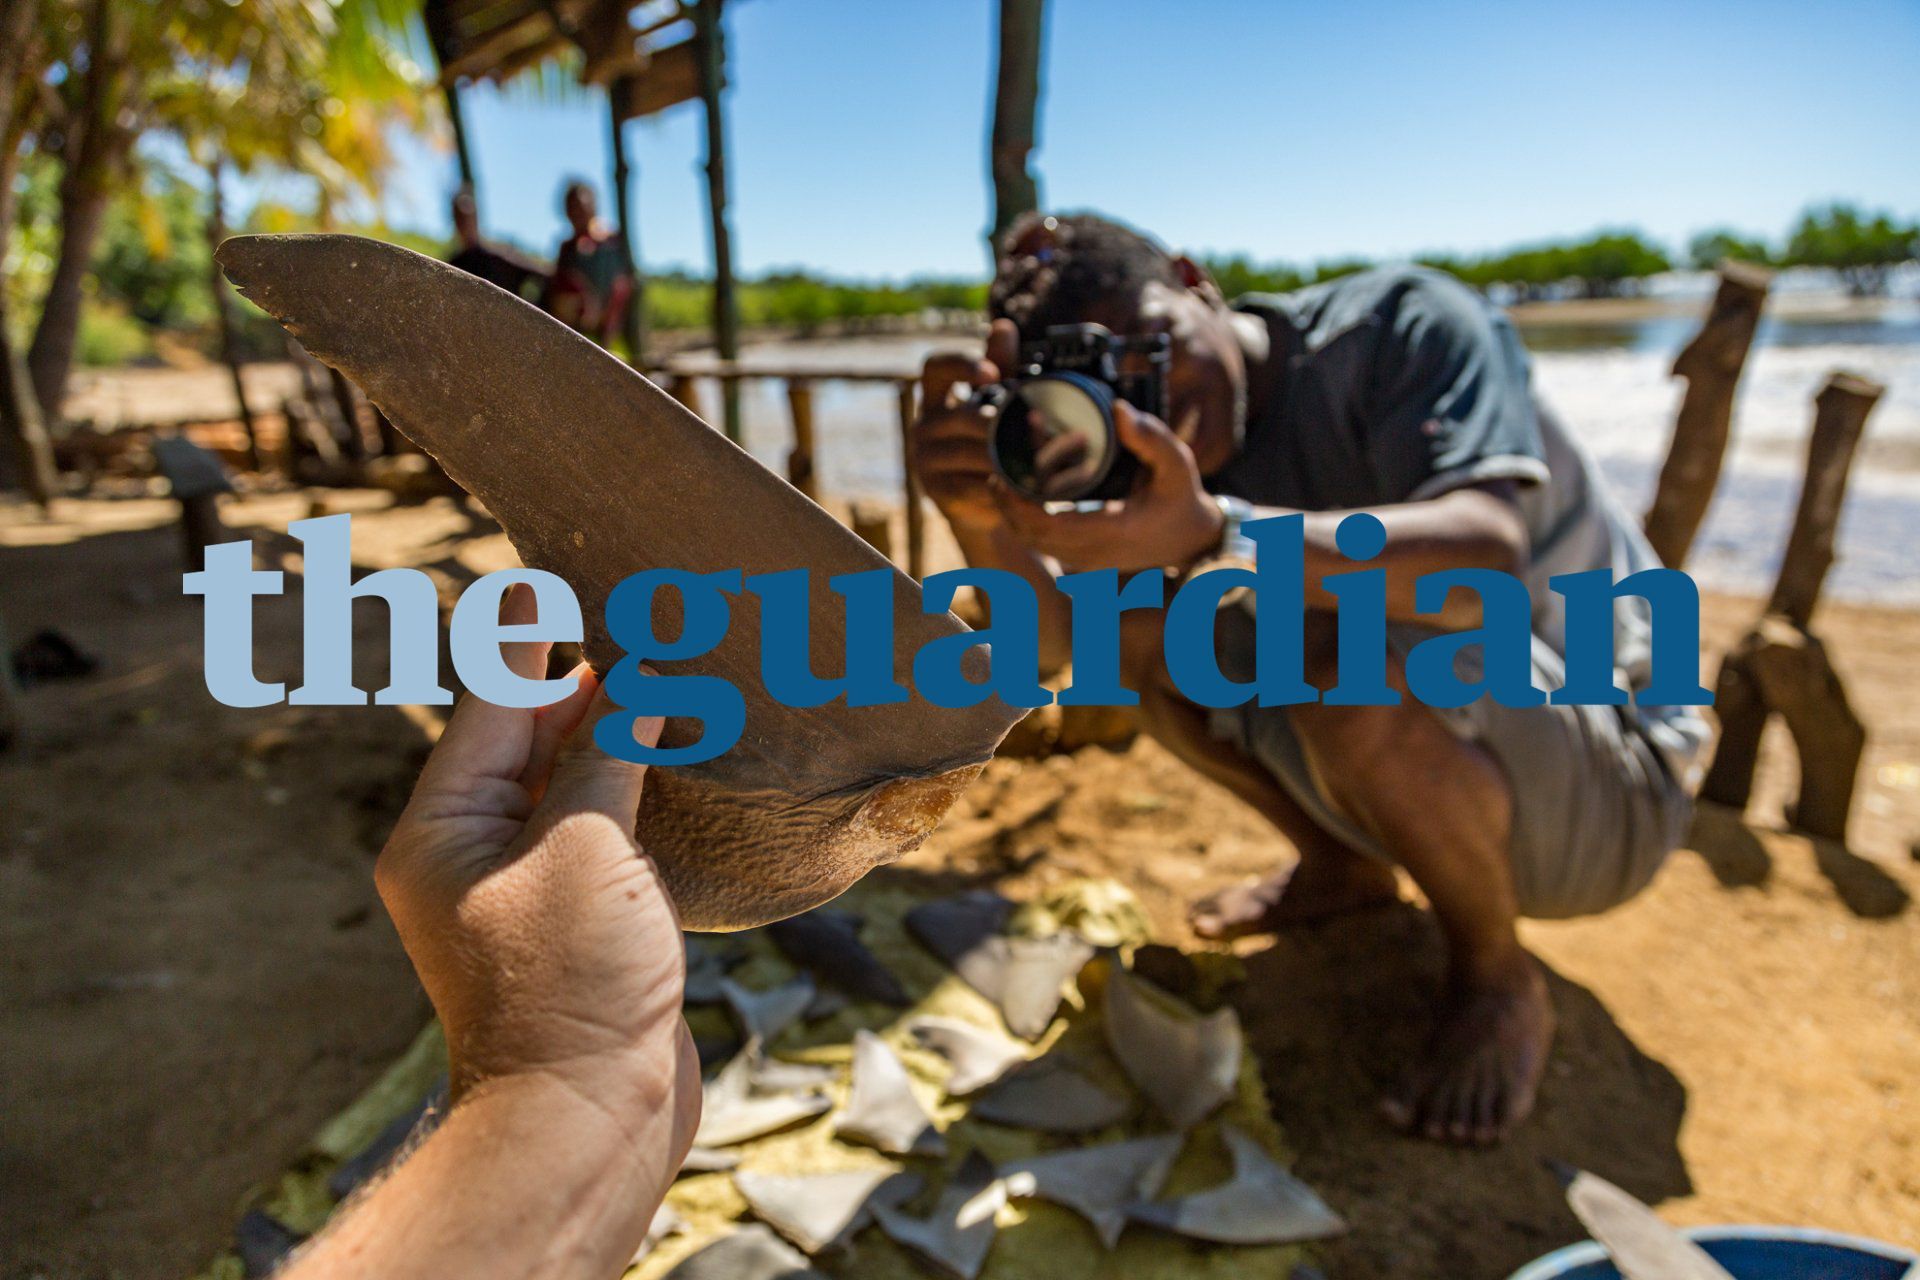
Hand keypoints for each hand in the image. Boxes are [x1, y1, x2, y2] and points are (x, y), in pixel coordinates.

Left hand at [375, 585, 699, 1151]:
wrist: (586, 1120)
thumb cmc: (570, 987)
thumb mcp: (584, 848)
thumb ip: (603, 754)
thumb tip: (626, 679)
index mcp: (441, 829)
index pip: (486, 705)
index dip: (526, 638)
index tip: (549, 574)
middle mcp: (472, 852)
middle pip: (523, 736)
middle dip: (575, 678)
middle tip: (626, 612)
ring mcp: (525, 887)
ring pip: (567, 781)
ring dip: (610, 728)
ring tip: (657, 665)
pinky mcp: (577, 918)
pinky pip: (598, 828)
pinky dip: (630, 785)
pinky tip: (670, 750)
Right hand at [910, 319, 1021, 534]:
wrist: (981, 505)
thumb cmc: (987, 445)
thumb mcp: (995, 403)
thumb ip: (1000, 367)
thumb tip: (1003, 326)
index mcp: (936, 396)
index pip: (935, 367)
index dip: (961, 364)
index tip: (991, 374)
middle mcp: (924, 425)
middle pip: (961, 416)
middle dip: (1000, 424)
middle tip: (1035, 429)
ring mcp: (925, 460)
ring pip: (969, 453)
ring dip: (1005, 457)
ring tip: (1038, 460)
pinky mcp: (935, 492)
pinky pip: (970, 486)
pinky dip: (998, 488)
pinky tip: (1019, 490)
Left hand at [990, 399, 1224, 571]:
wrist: (1192, 536)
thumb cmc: (1181, 496)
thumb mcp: (1177, 462)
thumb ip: (1150, 437)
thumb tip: (1118, 408)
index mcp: (1114, 531)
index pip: (1051, 526)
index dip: (1019, 505)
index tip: (1003, 477)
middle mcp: (1096, 553)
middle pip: (1032, 537)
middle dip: (1007, 506)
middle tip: (995, 472)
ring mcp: (1088, 561)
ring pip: (1034, 543)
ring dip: (1013, 514)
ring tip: (1002, 480)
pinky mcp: (1083, 558)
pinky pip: (1044, 543)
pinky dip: (1026, 521)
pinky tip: (1020, 494)